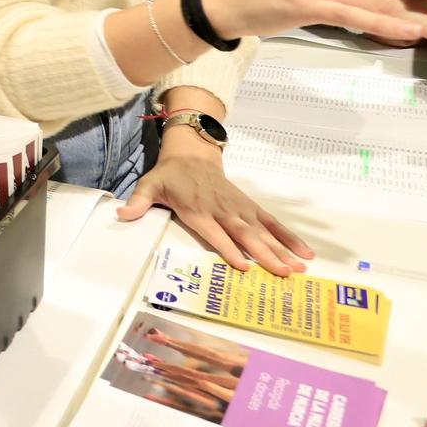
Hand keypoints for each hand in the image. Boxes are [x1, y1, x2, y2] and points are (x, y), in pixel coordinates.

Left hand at [118, 129, 313, 275]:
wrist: (192, 154)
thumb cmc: (170, 176)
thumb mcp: (149, 185)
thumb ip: (138, 202)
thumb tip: (121, 214)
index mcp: (197, 210)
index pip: (215, 233)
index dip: (229, 248)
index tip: (244, 265)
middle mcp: (222, 210)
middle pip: (245, 235)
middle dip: (265, 254)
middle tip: (284, 272)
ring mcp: (239, 208)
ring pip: (263, 231)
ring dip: (282, 249)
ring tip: (300, 266)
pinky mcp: (249, 206)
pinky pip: (271, 222)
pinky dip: (288, 236)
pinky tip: (304, 251)